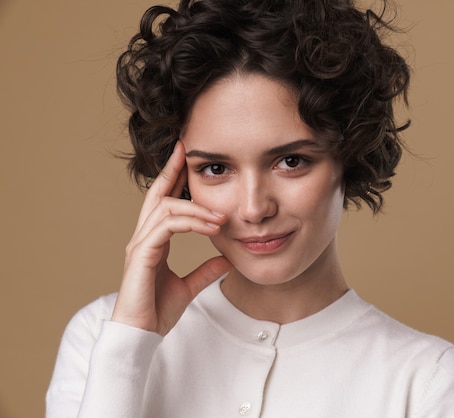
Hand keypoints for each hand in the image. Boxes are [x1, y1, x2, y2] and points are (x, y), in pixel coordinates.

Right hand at [111, 141, 231, 335]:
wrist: (142, 335)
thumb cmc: (157, 311)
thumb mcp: (189, 287)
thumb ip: (206, 271)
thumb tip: (227, 259)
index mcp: (153, 242)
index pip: (163, 203)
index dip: (173, 180)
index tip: (187, 161)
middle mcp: (143, 238)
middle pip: (157, 194)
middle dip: (172, 170)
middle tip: (187, 150)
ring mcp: (140, 245)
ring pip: (166, 209)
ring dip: (197, 208)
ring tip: (222, 216)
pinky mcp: (142, 255)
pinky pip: (167, 227)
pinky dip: (191, 223)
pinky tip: (212, 227)